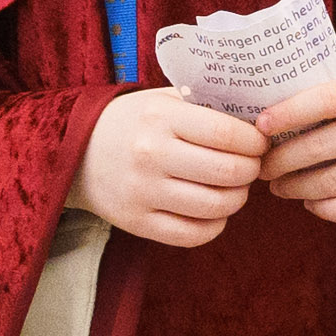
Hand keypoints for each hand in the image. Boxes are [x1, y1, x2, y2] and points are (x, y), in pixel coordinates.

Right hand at [71, 86, 269, 248]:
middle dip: (252, 171)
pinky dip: (215, 225)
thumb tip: (258, 117)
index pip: (227, 133)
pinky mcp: (136, 222)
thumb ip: (205, 105)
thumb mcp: (163, 100)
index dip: (254, 142)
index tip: (260, 143)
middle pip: (228, 172)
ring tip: (235, 188)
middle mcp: (151, 154)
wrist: (75, 151)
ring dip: (238, 198)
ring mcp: (142, 191)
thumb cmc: (134, 122)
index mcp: (161, 117)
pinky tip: (214, 211)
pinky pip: (193, 235)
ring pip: (215, 206)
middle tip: (252, 166)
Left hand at [256, 71, 335, 227]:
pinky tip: (312, 202)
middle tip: (261, 167)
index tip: (259, 125)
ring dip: (295, 188)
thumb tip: (277, 119)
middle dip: (280, 161)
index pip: (326, 99)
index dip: (288, 113)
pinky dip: (322, 208)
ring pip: (329, 182)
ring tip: (280, 187)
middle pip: (319, 147)